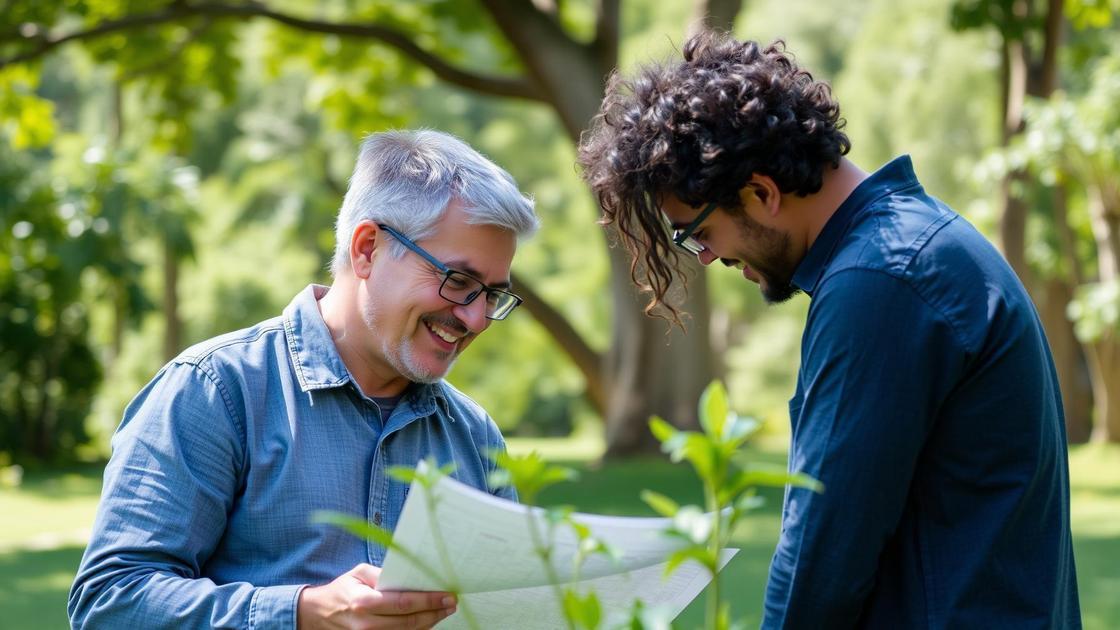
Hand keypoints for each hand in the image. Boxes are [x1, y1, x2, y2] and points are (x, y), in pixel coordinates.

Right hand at [297, 563, 456, 628]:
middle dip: (435, 612)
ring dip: (429, 623)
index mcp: (364, 602)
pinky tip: (427, 621)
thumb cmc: (343, 589)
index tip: (447, 595)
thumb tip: (411, 575)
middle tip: (451, 603)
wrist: (317, 614)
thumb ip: (383, 573)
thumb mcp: (359, 573)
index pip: (404, 603)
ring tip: (443, 611)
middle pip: (410, 622)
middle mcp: (367, 624)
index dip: (429, 600)